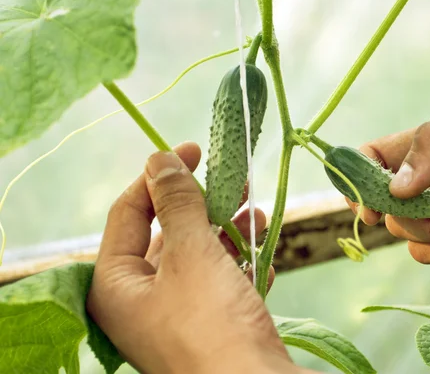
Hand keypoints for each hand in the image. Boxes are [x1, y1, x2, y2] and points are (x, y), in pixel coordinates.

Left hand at [86, 141, 307, 372]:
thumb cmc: (212, 324)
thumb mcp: (192, 254)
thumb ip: (176, 203)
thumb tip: (159, 159)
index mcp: (116, 283)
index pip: (128, 212)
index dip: (159, 176)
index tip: (193, 150)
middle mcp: (140, 299)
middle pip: (169, 233)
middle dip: (205, 205)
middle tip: (235, 179)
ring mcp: (175, 314)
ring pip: (200, 256)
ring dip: (230, 233)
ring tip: (259, 215)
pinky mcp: (208, 326)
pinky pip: (220, 283)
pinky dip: (242, 267)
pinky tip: (267, 258)